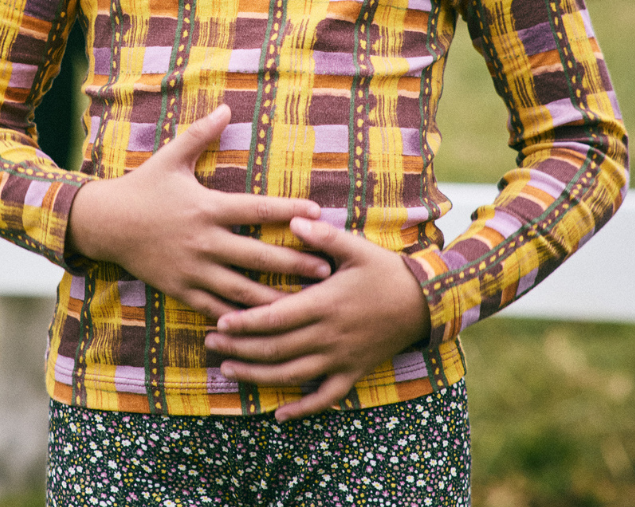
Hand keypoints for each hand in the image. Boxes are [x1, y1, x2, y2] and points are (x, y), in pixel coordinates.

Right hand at [66, 105, 330, 319]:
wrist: (105, 223)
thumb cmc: (143, 186)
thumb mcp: (171, 157)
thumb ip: (200, 133)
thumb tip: (226, 108)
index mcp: (207, 207)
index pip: (257, 208)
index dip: (288, 211)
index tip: (318, 214)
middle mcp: (203, 240)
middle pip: (258, 255)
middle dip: (294, 263)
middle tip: (327, 269)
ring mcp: (192, 269)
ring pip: (242, 290)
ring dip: (275, 297)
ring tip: (306, 305)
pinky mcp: (180, 289)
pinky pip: (215, 308)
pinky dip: (240, 318)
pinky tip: (264, 326)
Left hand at [204, 216, 431, 420]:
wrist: (425, 303)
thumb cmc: (385, 271)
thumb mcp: (356, 247)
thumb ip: (323, 235)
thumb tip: (294, 218)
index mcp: (325, 303)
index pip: (277, 317)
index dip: (246, 322)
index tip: (219, 321)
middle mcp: (329, 335)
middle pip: (276, 348)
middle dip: (240, 348)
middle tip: (210, 343)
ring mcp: (341, 358)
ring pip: (292, 375)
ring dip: (258, 375)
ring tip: (228, 370)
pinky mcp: (353, 372)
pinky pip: (325, 397)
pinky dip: (301, 409)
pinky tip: (279, 416)